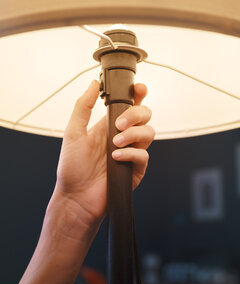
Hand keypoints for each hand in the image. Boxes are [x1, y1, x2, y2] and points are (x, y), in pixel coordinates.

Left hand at [55, 80, 153, 226]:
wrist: (76, 197)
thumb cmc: (72, 168)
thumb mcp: (73, 133)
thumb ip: (83, 107)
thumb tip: (93, 84)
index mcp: (108, 127)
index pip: (129, 105)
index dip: (137, 95)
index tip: (139, 89)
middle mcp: (122, 137)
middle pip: (144, 116)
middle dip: (136, 114)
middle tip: (119, 124)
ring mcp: (130, 153)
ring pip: (149, 133)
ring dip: (134, 134)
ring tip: (116, 144)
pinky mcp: (136, 170)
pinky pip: (143, 155)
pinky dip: (131, 154)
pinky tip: (116, 158)